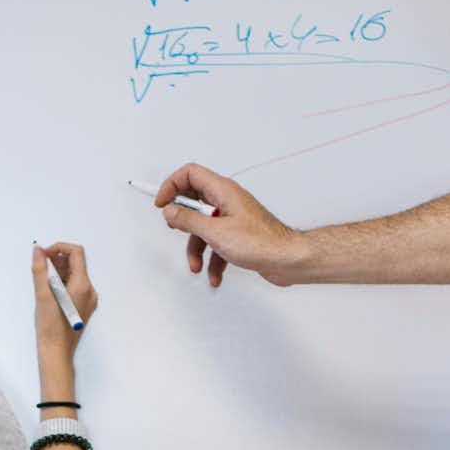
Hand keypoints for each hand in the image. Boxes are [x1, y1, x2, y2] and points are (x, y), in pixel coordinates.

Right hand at [32, 241, 96, 364]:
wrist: (57, 351)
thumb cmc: (50, 327)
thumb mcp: (42, 295)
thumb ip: (39, 270)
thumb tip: (38, 250)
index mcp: (83, 286)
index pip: (76, 253)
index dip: (59, 248)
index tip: (44, 255)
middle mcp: (90, 291)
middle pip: (76, 263)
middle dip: (57, 261)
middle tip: (40, 269)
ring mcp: (88, 299)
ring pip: (74, 274)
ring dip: (58, 271)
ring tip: (43, 283)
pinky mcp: (84, 305)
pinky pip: (75, 285)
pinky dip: (62, 282)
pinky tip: (50, 292)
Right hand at [154, 164, 306, 288]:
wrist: (288, 260)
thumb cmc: (261, 243)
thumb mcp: (215, 232)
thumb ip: (189, 220)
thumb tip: (170, 211)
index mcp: (223, 190)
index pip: (190, 174)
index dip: (172, 185)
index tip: (162, 204)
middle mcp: (228, 201)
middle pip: (194, 201)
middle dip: (183, 219)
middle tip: (176, 228)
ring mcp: (233, 218)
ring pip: (204, 227)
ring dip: (197, 248)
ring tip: (196, 266)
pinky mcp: (239, 236)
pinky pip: (217, 243)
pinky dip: (212, 259)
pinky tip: (214, 276)